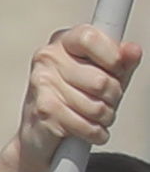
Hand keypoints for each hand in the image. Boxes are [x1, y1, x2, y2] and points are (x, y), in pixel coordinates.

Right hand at [24, 25, 142, 169]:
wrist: (38, 133)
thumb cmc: (72, 98)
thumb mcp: (105, 74)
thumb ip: (122, 61)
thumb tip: (132, 51)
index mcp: (64, 42)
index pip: (90, 38)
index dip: (112, 57)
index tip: (117, 69)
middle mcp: (48, 59)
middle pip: (100, 80)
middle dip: (113, 96)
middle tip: (107, 100)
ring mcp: (42, 84)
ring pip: (95, 106)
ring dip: (104, 117)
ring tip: (97, 116)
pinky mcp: (43, 110)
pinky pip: (84, 125)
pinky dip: (94, 132)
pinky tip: (90, 129)